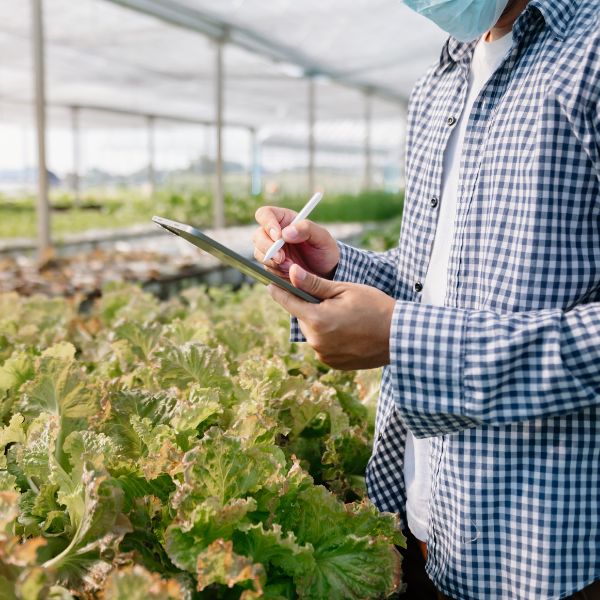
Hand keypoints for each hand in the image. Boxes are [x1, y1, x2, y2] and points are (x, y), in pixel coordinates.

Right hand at [253, 206, 339, 280]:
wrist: (326, 272)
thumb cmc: (325, 250)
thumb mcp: (322, 237)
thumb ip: (307, 229)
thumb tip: (286, 232)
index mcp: (285, 219)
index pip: (265, 214)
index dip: (268, 223)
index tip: (278, 236)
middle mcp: (274, 234)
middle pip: (258, 235)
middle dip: (268, 247)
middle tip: (281, 258)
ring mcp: (271, 250)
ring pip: (259, 253)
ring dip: (273, 262)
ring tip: (291, 266)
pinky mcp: (272, 265)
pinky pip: (266, 268)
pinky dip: (277, 271)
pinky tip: (290, 272)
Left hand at [269, 264, 395, 369]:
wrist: (400, 337)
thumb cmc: (374, 307)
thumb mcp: (345, 289)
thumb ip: (315, 284)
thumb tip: (291, 272)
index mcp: (317, 319)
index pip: (288, 302)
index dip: (279, 290)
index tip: (270, 283)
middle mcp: (316, 341)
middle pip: (302, 317)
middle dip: (310, 307)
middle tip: (331, 300)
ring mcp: (324, 355)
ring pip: (312, 332)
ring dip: (320, 323)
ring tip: (344, 316)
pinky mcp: (332, 364)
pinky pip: (322, 346)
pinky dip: (329, 337)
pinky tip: (347, 331)